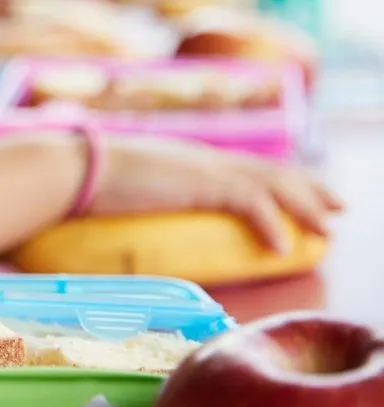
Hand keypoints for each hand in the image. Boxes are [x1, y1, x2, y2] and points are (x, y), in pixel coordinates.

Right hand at [89, 136, 342, 251]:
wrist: (69, 169)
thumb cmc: (80, 184)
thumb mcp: (120, 194)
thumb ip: (136, 205)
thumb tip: (126, 234)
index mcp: (185, 160)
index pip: (245, 166)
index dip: (280, 179)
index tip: (303, 192)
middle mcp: (201, 158)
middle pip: (270, 170)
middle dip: (308, 189)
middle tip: (337, 207)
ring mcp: (201, 168)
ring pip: (272, 183)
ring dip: (305, 206)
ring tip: (329, 228)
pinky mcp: (200, 183)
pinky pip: (251, 204)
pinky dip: (271, 224)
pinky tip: (283, 248)